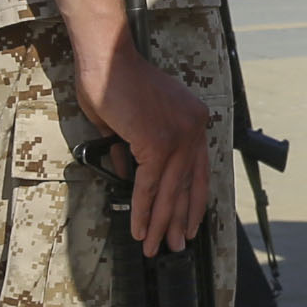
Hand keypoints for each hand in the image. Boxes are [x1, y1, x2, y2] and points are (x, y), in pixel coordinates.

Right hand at [73, 26, 215, 255]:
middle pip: (189, 185)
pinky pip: (149, 186)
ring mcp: (178, 136)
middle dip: (183, 219)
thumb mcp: (131, 121)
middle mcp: (193, 129)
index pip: (199, 169)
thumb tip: (130, 175)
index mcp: (194, 121)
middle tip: (179, 244)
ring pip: (170, 191)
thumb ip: (135, 149)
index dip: (194, 199)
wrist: (107, 59)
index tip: (191, 221)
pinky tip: (141, 229)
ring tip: (157, 247)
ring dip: (162, 223)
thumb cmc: (115, 82)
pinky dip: (144, 211)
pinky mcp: (158, 143)